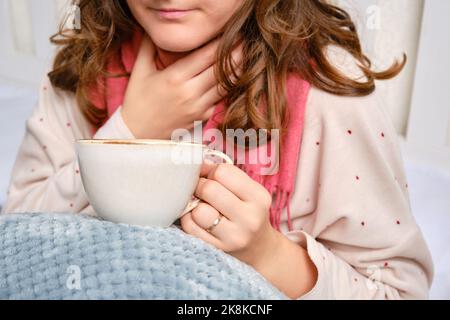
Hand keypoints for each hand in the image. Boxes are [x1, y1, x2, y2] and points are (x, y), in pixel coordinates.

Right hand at [122, 34, 241, 138]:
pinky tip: (229, 78)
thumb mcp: (140, 71)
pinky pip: (219, 99)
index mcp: (175, 77)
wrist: (137, 134)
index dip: (222, 42)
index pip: (206, 55)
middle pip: (221, 69)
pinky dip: (226, 88)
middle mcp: (190, 92)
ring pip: (225, 85)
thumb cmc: (137, 101)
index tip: (231, 33)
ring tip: (242, 57)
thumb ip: (148, 46)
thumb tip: (155, 28)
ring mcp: (198, 107)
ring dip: (236, 71)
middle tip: (244, 42)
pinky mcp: (202, 118)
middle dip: (235, 54)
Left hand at [180, 162, 318, 298]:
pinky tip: (198, 219)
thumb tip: (196, 165)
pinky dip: (189, 219)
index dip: (211, 171)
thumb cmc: (248, 212)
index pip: (224, 172)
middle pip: (209, 189)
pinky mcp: (218, 249)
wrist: (259, 249)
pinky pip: (190, 227)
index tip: (210, 176)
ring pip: (198, 211)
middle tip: (202, 190)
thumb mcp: (248, 192)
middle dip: (200, 186)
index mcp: (259, 197)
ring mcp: (234, 237)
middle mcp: (250, 218)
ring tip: (202, 206)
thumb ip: (226, 176)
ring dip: (194, 205)